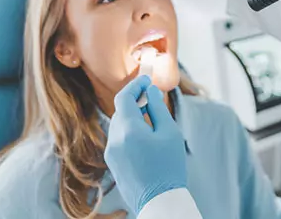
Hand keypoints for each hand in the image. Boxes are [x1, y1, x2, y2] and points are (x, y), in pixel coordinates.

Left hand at [104, 76, 187, 214]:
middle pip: (121, 111)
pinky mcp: (112, 162)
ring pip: (119, 125)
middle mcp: (114, 139)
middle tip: (152, 97)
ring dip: (132, 117)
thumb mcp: (169, 132)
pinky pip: (118, 138)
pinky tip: (145, 138)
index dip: (135, 85)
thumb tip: (150, 90)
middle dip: (135, 101)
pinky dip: (129, 131)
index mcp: (129, 130)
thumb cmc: (169, 166)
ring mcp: (110, 152)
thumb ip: (158, 107)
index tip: (146, 80)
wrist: (159, 201)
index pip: (123, 97)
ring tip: (151, 120)